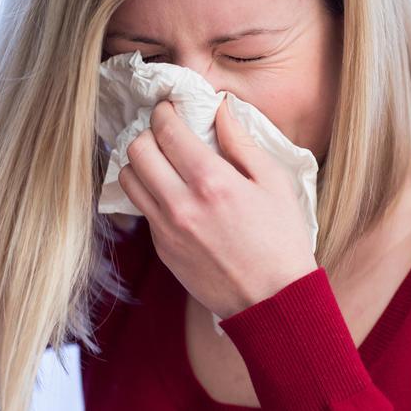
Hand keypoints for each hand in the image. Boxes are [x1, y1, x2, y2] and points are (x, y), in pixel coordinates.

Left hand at [117, 98, 317, 317]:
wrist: (273, 301)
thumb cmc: (281, 240)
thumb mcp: (274, 183)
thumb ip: (241, 143)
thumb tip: (220, 110)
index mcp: (211, 181)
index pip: (166, 131)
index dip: (164, 112)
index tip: (170, 108)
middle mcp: (181, 204)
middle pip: (137, 151)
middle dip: (147, 133)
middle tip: (164, 134)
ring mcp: (167, 230)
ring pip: (129, 180)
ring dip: (141, 163)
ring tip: (162, 162)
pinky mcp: (162, 250)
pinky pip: (143, 210)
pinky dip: (150, 193)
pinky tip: (172, 193)